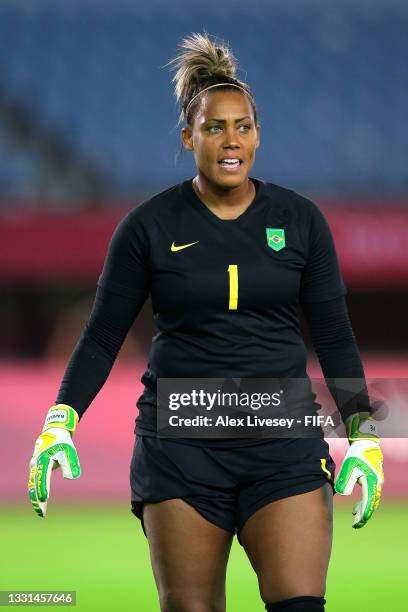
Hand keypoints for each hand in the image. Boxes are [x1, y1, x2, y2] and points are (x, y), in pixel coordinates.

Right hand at [28, 405, 80, 516]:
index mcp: (44, 459)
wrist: (54, 432)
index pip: (43, 477)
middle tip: (41, 512)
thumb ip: (70, 463)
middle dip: (37, 498)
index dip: (43, 488)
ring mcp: (34, 467)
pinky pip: (34, 483)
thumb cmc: (63, 442)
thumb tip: (70, 478)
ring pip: (32, 485)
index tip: (44, 499)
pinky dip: (36, 492)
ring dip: (35, 498)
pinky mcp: (35, 468)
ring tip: (40, 511)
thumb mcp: (69, 450)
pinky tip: (40, 501)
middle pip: (34, 484)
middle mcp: (36, 464)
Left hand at [334, 412, 383, 527]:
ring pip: (371, 500)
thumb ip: (346, 480)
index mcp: (371, 483)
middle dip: (363, 516)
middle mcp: (376, 484)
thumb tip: (344, 494)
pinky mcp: (372, 479)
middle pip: (371, 505)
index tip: (356, 524)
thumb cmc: (357, 454)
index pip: (368, 504)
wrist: (366, 443)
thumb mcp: (349, 466)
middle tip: (355, 525)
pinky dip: (364, 502)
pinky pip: (370, 495)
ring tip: (355, 517)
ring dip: (363, 509)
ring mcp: (376, 482)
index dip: (362, 516)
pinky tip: (356, 506)